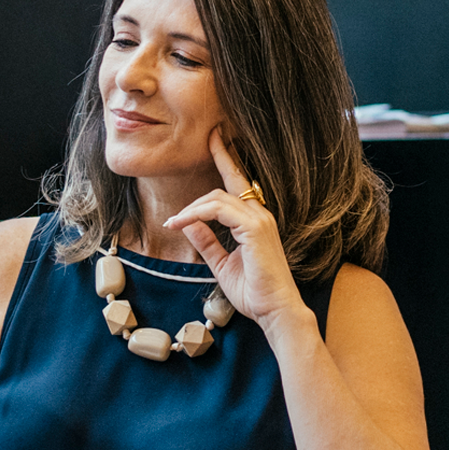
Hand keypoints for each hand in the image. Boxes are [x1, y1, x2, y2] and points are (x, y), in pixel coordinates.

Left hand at [161, 131, 308, 332]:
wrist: (275, 311)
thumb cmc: (254, 292)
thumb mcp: (222, 264)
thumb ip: (207, 241)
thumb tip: (188, 223)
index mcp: (255, 220)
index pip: (238, 182)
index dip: (225, 157)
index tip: (213, 138)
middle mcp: (260, 215)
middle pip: (223, 187)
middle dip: (195, 196)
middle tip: (173, 216)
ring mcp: (260, 220)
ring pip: (218, 197)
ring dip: (192, 209)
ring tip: (174, 225)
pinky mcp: (255, 229)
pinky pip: (219, 210)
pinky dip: (197, 214)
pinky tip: (182, 224)